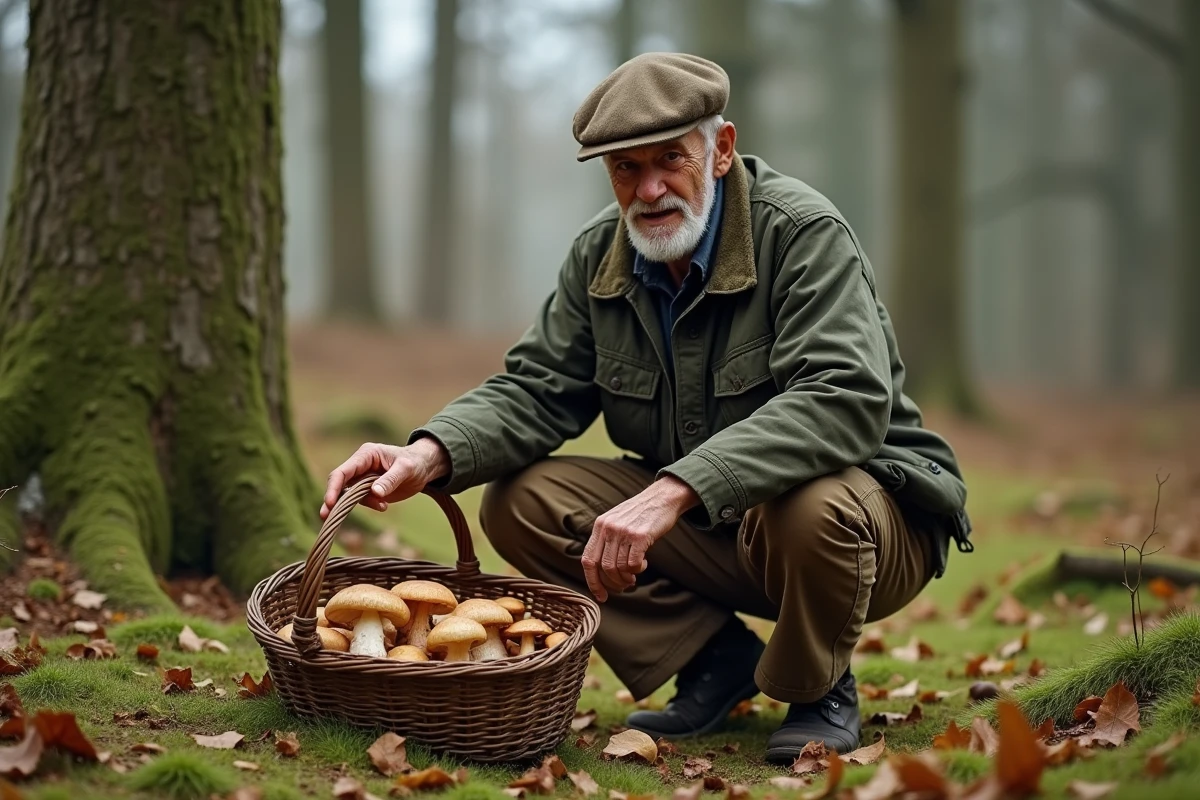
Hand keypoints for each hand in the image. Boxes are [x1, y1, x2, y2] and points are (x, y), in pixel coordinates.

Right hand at [320, 438, 450, 518]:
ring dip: (362, 504)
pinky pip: (361, 500)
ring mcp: (363, 478)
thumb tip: (375, 492)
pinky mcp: (368, 488)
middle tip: (327, 517)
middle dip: (334, 500)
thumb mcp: (406, 469)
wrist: (424, 468)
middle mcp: (360, 465)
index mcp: (366, 455)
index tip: (330, 502)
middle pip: (339, 483)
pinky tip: (385, 506)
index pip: (343, 471)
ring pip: (349, 494)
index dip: (334, 487)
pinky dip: (370, 505)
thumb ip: (391, 480)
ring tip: (383, 506)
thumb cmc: (415, 462)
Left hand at [581, 476, 699, 601]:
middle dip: (613, 583)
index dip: (593, 582)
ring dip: (627, 578)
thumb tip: (601, 572)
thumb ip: (606, 540)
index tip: (601, 596)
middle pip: (603, 568)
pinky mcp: (640, 536)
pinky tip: (643, 564)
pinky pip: (633, 564)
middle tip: (624, 586)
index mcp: (599, 526)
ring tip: (634, 574)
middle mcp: (608, 528)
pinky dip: (638, 570)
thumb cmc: (640, 513)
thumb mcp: (615, 521)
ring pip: (618, 568)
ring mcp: (623, 532)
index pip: (588, 560)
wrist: (662, 497)